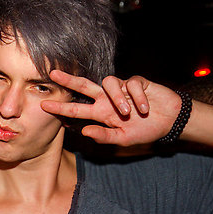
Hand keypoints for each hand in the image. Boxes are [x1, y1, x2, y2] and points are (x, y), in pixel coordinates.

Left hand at [41, 70, 181, 145]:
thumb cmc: (144, 130)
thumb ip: (104, 136)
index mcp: (101, 114)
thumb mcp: (123, 139)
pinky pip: (131, 84)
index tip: (43, 105)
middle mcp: (107, 99)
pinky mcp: (136, 82)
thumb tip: (84, 131)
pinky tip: (145, 108)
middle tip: (53, 74)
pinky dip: (137, 98)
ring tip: (128, 113)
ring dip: (117, 99)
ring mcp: (121, 89)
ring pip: (108, 83)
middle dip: (69, 80)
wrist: (169, 121)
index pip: (77, 110)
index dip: (61, 108)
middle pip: (84, 86)